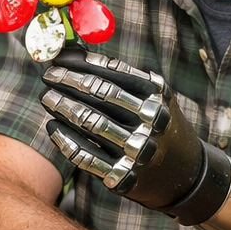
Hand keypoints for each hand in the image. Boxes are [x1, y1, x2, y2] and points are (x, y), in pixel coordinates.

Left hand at [39, 46, 207, 214]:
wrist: (183, 173)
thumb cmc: (158, 124)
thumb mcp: (153, 97)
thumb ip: (121, 78)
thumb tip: (75, 54)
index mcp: (157, 95)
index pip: (113, 72)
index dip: (82, 63)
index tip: (59, 58)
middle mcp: (151, 121)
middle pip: (101, 94)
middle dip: (69, 81)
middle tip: (48, 76)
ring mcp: (138, 149)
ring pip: (91, 123)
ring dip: (63, 108)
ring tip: (46, 98)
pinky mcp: (124, 175)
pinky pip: (86, 155)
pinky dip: (65, 139)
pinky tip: (52, 127)